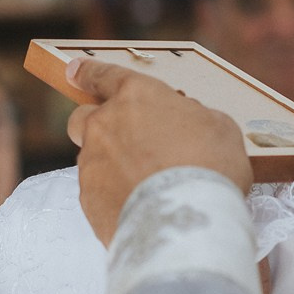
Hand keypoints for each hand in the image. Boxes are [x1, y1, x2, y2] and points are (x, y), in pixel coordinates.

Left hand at [67, 61, 253, 244]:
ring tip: (146, 187)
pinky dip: (114, 197)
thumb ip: (192, 117)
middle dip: (96, 125)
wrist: (186, 222)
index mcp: (136, 96)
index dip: (89, 72)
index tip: (75, 71)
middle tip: (122, 141)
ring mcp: (92, 163)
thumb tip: (184, 124)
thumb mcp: (218, 127)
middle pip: (81, 118)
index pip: (104, 75)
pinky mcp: (88, 199)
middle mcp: (105, 124)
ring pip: (91, 158)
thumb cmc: (210, 167)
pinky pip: (96, 192)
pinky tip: (140, 208)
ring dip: (111, 166)